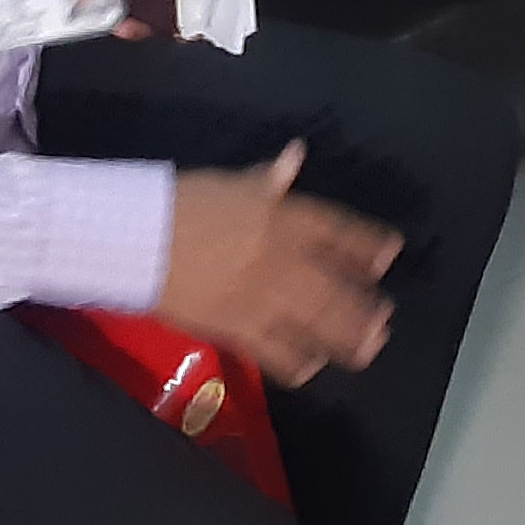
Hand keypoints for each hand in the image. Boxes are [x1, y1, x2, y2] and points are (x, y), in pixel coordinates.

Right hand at [153, 144, 396, 386]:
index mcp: (277, 216)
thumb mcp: (228, 183)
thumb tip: (296, 156)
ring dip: (344, 335)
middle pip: (331, 283)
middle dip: (361, 302)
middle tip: (387, 316)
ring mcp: (258, 295)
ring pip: (311, 320)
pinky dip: (295, 360)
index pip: (332, 229)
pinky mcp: (234, 327)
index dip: (363, 242)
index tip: (390, 251)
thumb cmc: (179, 203)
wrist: (134, 238)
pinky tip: (312, 369)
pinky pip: (272, 349)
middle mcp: (277, 257)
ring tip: (369, 348)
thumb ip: (267, 178)